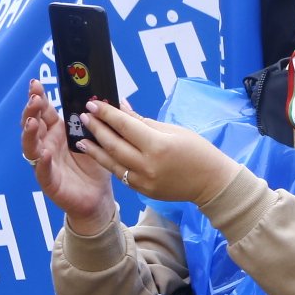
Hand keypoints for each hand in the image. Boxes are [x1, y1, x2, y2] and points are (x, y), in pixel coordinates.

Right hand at [22, 79, 114, 234]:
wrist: (97, 196)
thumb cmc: (94, 166)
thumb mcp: (96, 139)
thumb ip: (97, 121)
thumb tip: (105, 97)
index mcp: (57, 132)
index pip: (44, 111)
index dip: (38, 98)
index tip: (36, 84)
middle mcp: (47, 144)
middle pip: (33, 124)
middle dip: (31, 110)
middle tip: (34, 98)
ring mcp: (44, 162)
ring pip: (31, 145)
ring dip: (30, 132)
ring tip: (33, 122)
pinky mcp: (49, 180)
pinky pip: (42, 170)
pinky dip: (41, 162)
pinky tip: (44, 153)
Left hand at [77, 100, 239, 206]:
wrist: (212, 182)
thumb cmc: (198, 151)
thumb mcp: (173, 131)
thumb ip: (144, 121)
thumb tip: (122, 107)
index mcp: (158, 145)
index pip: (125, 126)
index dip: (107, 113)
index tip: (92, 103)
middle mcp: (148, 164)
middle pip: (114, 144)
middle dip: (97, 128)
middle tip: (84, 116)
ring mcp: (144, 180)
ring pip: (112, 162)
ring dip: (95, 149)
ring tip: (82, 138)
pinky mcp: (143, 190)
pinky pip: (121, 174)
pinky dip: (109, 162)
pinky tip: (100, 154)